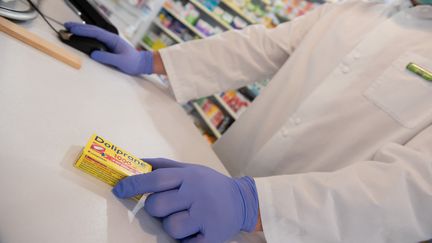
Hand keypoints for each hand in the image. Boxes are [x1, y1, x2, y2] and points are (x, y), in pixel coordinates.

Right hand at [64, 22, 152, 74]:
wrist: (142, 64)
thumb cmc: (134, 62)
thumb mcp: (120, 61)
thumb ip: (107, 57)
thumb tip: (94, 54)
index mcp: (113, 39)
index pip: (96, 32)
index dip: (83, 30)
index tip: (72, 29)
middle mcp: (111, 38)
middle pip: (93, 30)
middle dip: (79, 28)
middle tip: (66, 26)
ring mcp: (109, 42)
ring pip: (93, 34)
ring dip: (82, 31)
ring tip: (70, 30)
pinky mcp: (109, 47)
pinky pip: (96, 40)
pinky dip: (87, 37)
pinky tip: (81, 37)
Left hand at [112, 158, 258, 241]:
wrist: (243, 200)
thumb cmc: (209, 184)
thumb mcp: (190, 169)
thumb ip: (163, 166)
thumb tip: (135, 161)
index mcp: (189, 176)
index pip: (156, 178)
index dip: (134, 184)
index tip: (119, 189)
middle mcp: (196, 193)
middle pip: (157, 206)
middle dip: (156, 208)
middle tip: (169, 206)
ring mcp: (205, 215)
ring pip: (169, 227)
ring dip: (173, 225)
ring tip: (187, 218)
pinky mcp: (212, 235)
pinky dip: (186, 240)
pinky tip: (194, 230)